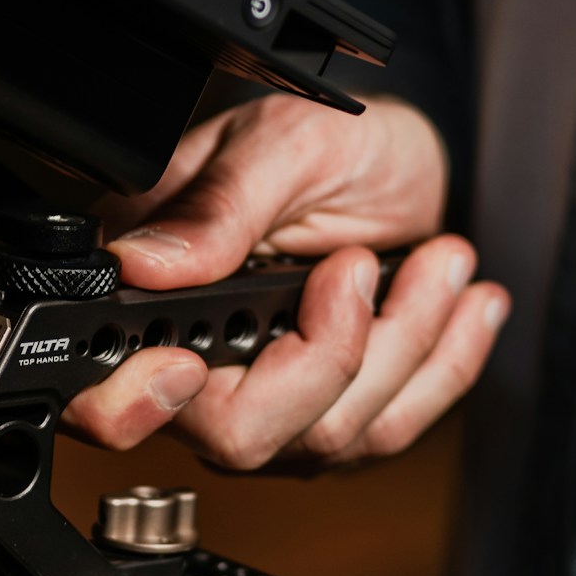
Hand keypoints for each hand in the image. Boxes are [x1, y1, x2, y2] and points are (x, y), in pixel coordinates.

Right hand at [62, 92, 508, 471]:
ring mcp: (265, 399)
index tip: (192, 365)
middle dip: (328, 356)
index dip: (140, 403)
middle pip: (240, 435)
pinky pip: (387, 431)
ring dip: (406, 342)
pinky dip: (443, 366)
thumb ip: (219, 207)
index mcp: (149, 290)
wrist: (400, 156)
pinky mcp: (330, 414)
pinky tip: (467, 308)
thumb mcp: (281, 143)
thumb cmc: (332, 139)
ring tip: (440, 260)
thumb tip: (146, 264)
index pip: (108, 393)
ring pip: (329, 436)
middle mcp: (197, 360)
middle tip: (361, 267)